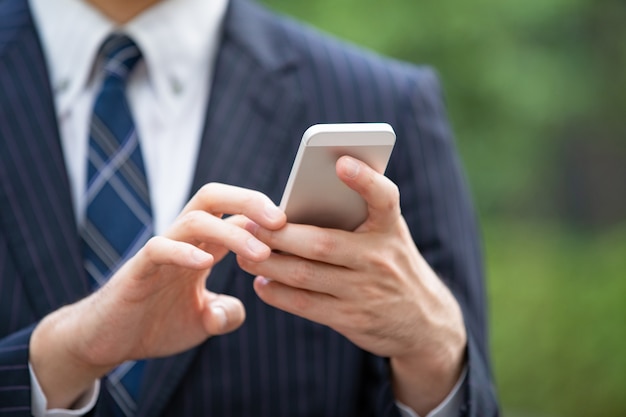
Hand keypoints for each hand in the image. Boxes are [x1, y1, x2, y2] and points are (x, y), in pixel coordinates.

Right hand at [30, 183, 285, 408]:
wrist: (109, 341)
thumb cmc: (155, 323)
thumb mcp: (202, 322)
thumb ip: (225, 313)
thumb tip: (237, 310)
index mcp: (203, 247)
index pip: (236, 215)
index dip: (266, 218)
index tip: (297, 229)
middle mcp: (183, 240)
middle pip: (215, 198)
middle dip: (250, 201)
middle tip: (283, 220)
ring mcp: (160, 250)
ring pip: (194, 219)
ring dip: (231, 233)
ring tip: (259, 254)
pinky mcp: (138, 268)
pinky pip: (159, 248)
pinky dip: (183, 253)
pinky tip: (204, 264)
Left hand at [237, 156, 465, 414]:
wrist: (424, 323)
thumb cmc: (391, 266)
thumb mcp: (388, 238)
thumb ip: (356, 220)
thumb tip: (294, 208)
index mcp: (390, 230)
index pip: (385, 198)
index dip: (365, 180)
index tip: (341, 162)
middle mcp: (380, 259)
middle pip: (321, 243)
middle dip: (278, 234)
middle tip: (246, 223)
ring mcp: (366, 292)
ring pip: (305, 275)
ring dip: (268, 263)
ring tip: (243, 253)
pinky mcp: (352, 319)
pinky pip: (305, 304)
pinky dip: (278, 293)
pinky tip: (262, 283)